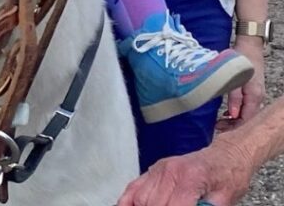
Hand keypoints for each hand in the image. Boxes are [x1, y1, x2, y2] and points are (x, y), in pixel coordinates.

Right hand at [115, 136, 253, 205]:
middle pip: (152, 203)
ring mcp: (159, 169)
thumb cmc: (228, 178)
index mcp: (190, 179)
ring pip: (140, 197)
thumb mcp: (224, 201)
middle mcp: (170, 171)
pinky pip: (134, 186)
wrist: (227, 156)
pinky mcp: (154, 169)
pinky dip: (128, 200)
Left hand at [225, 36, 264, 121]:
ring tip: (220, 122)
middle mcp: (257, 99)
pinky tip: (227, 113)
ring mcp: (255, 96)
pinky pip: (245, 107)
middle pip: (246, 119)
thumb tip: (233, 115)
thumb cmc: (242, 61)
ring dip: (233, 119)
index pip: (246, 120)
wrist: (249, 47)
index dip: (234, 127)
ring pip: (246, 113)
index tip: (220, 129)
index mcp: (255, 98)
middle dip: (233, 125)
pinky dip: (236, 112)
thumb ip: (235, 97)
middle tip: (218, 127)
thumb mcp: (236, 79)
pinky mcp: (251, 92)